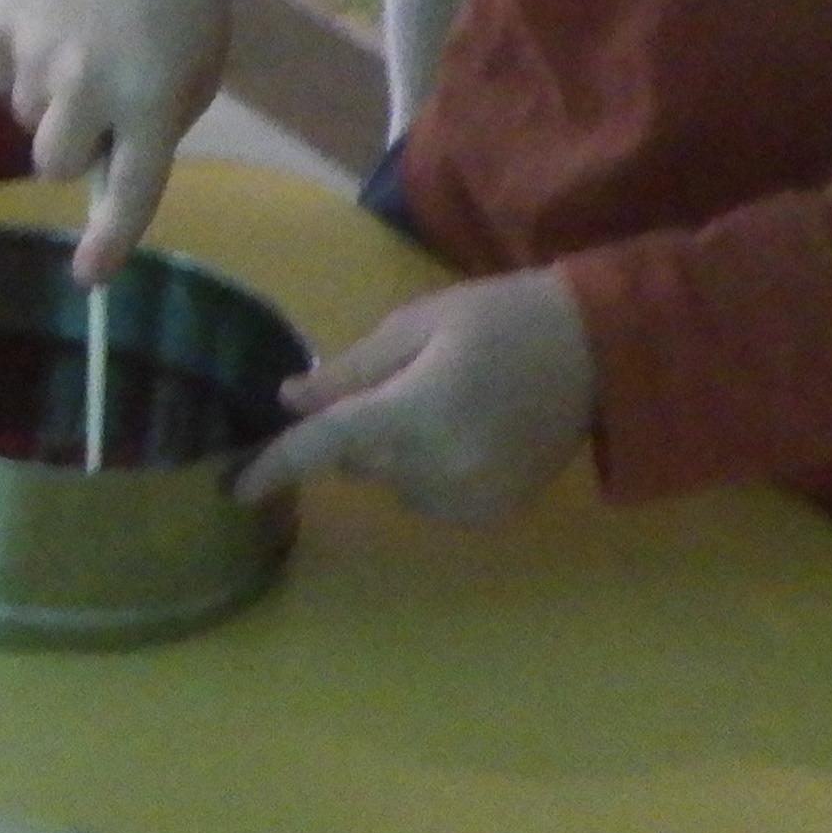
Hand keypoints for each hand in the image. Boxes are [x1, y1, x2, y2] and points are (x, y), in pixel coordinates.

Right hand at [0, 0, 234, 278]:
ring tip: (80, 39)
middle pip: (55, 163)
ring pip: (24, 117)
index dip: (109, 240)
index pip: (130, 191)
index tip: (88, 276)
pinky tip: (48, 22)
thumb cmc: (179, 0)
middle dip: (73, 145)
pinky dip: (14, 62)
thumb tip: (98, 178)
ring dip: (48, 96)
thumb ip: (152, 127)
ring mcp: (35, 50)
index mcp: (151, 99)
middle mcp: (89, 82)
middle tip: (97, 100)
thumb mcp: (191, 69)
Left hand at [236, 269, 597, 525]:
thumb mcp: (417, 325)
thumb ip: (351, 370)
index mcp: (412, 415)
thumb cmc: (502, 319)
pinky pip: (429, 496)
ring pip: (391, 482)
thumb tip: (292, 399)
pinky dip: (429, 470)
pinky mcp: (489, 513)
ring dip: (395, 451)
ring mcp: (466, 498)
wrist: (599, 351)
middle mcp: (435, 469)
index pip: (322, 447)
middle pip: (356, 462)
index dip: (273, 466)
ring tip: (446, 401)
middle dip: (358, 429)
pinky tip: (468, 431)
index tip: (232, 486)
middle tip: (399, 383)